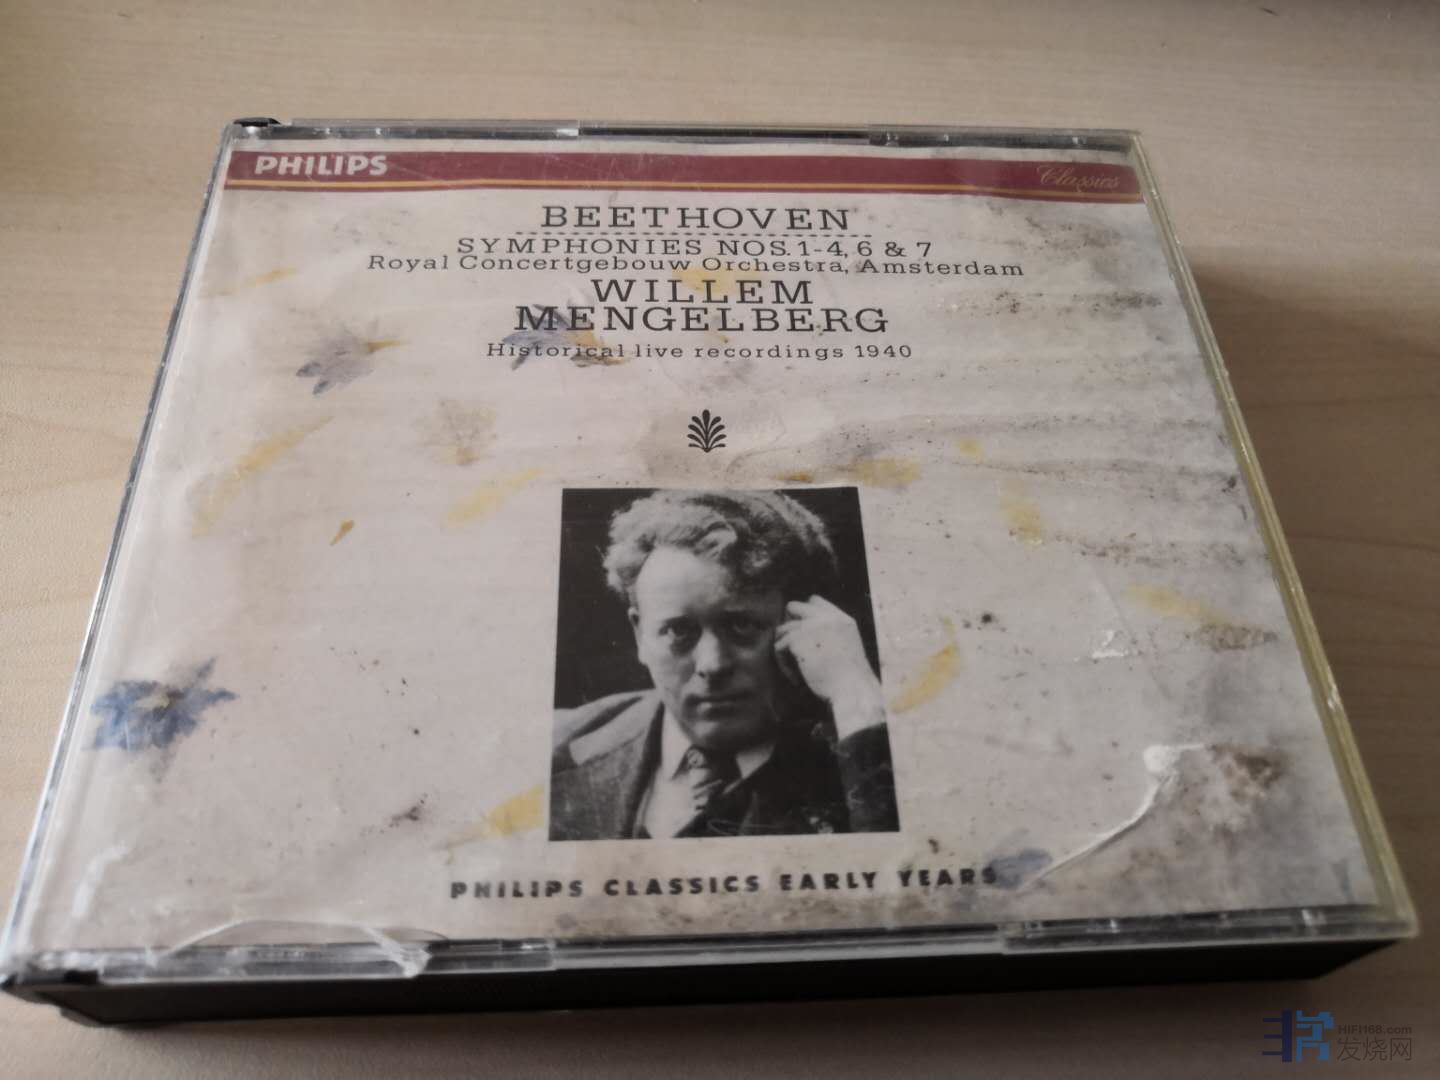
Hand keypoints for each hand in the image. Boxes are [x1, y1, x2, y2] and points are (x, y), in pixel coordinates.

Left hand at [775, 596, 885, 738]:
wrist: (852, 691)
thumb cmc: (851, 680)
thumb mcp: (848, 647)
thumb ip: (831, 634)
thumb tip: (804, 633)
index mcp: (842, 619)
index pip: (815, 601)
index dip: (804, 615)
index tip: (802, 633)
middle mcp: (826, 618)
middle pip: (793, 607)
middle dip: (788, 623)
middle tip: (790, 645)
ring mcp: (810, 626)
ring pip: (783, 629)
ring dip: (784, 648)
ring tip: (794, 668)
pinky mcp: (796, 639)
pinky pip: (779, 646)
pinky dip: (783, 663)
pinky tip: (796, 678)